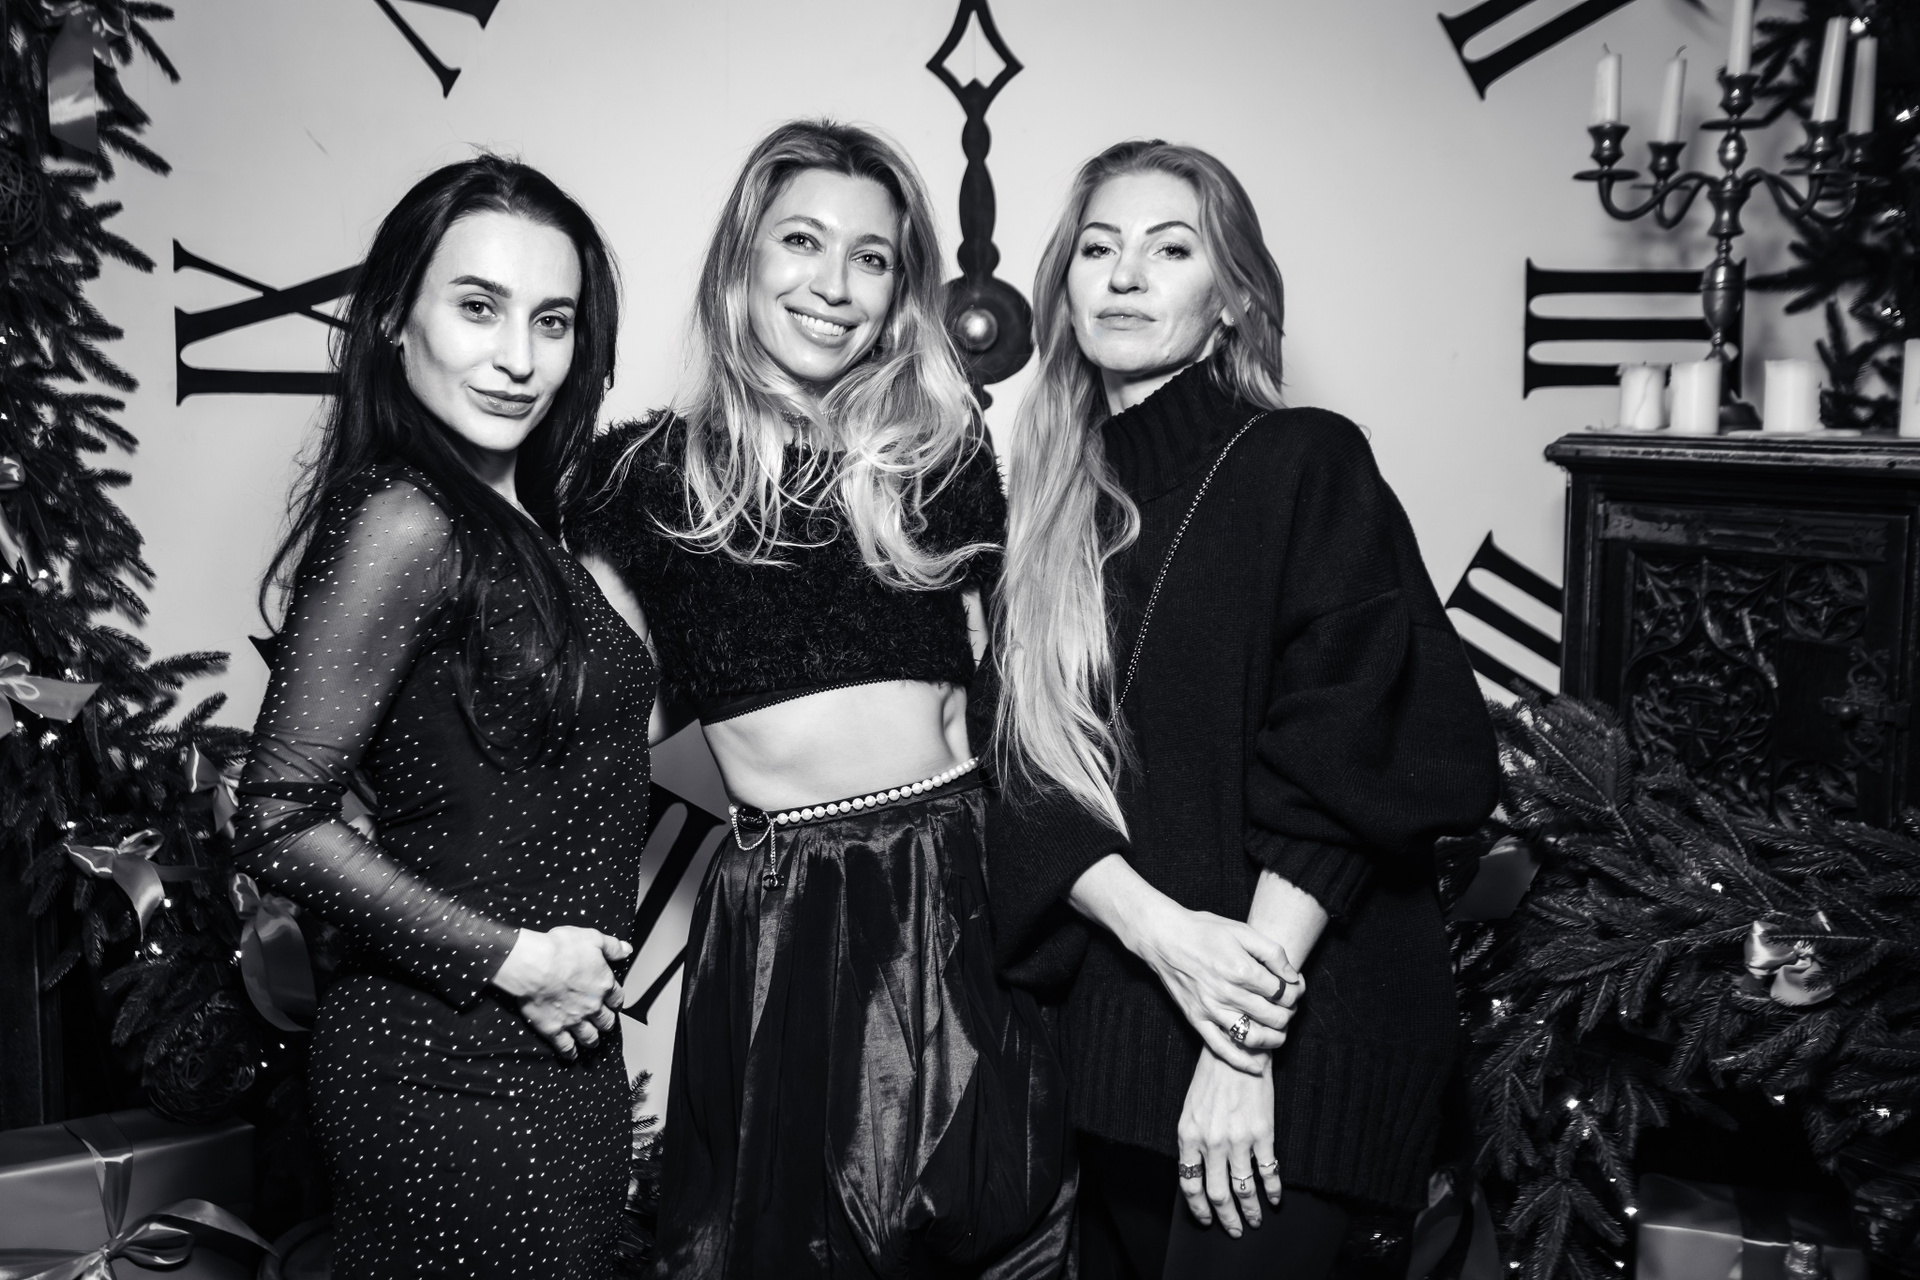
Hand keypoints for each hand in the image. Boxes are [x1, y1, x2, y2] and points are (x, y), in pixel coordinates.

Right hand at [491, 927, 630, 1059]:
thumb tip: (627, 950)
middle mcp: (592, 1005)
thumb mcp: (592, 938)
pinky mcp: (554, 1029)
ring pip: (589, 1036)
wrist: (535, 966)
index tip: (614, 1002)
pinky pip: (565, 1046)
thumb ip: (612, 946)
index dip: (616, 1001)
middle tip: (604, 1024)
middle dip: (606, 1022)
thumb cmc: (561, 949)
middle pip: (606, 1020)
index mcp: (603, 984)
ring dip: (593, 1040)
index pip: (617, 998)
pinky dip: (570, 1052)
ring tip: (592, 1042)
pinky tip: (571, 1055)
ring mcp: (574, 1020)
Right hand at [1130, 899, 1301, 1071]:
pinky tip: (1257, 1066)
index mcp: (1242, 970)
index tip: (1294, 987)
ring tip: (1279, 1031)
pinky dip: (1242, 1061)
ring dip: (1274, 1039)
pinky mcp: (1197, 1019)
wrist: (1164, 937)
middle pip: (1274, 1017)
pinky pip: (1221, 1048)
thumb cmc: (1204, 931)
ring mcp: (1211, 1010)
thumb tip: (1293, 976)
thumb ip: (1272, 952)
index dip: (1296, 991)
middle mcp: (1228, 994)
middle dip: (1289, 1013)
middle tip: (1287, 1006)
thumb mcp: (1242, 931)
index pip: (1283, 993)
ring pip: (1253, 1038)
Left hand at [1177, 1050, 1280, 1237]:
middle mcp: (1211, 1143)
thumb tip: (1198, 1172)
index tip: (1207, 1220)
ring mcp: (1238, 1140)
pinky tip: (1275, 1198)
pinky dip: (1273, 1190)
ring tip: (1256, 1221)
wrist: (1236, 1049)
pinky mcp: (1262, 1134)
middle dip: (1226, 1218)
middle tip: (1235, 1230)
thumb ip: (1192, 1141)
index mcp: (1188, 1136)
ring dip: (1251, 1211)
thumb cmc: (1211, 1078)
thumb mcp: (1190, 1109)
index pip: (1189, 1185)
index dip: (1199, 1209)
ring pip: (1244, 1189)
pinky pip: (1269, 1172)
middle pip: (1217, 1194)